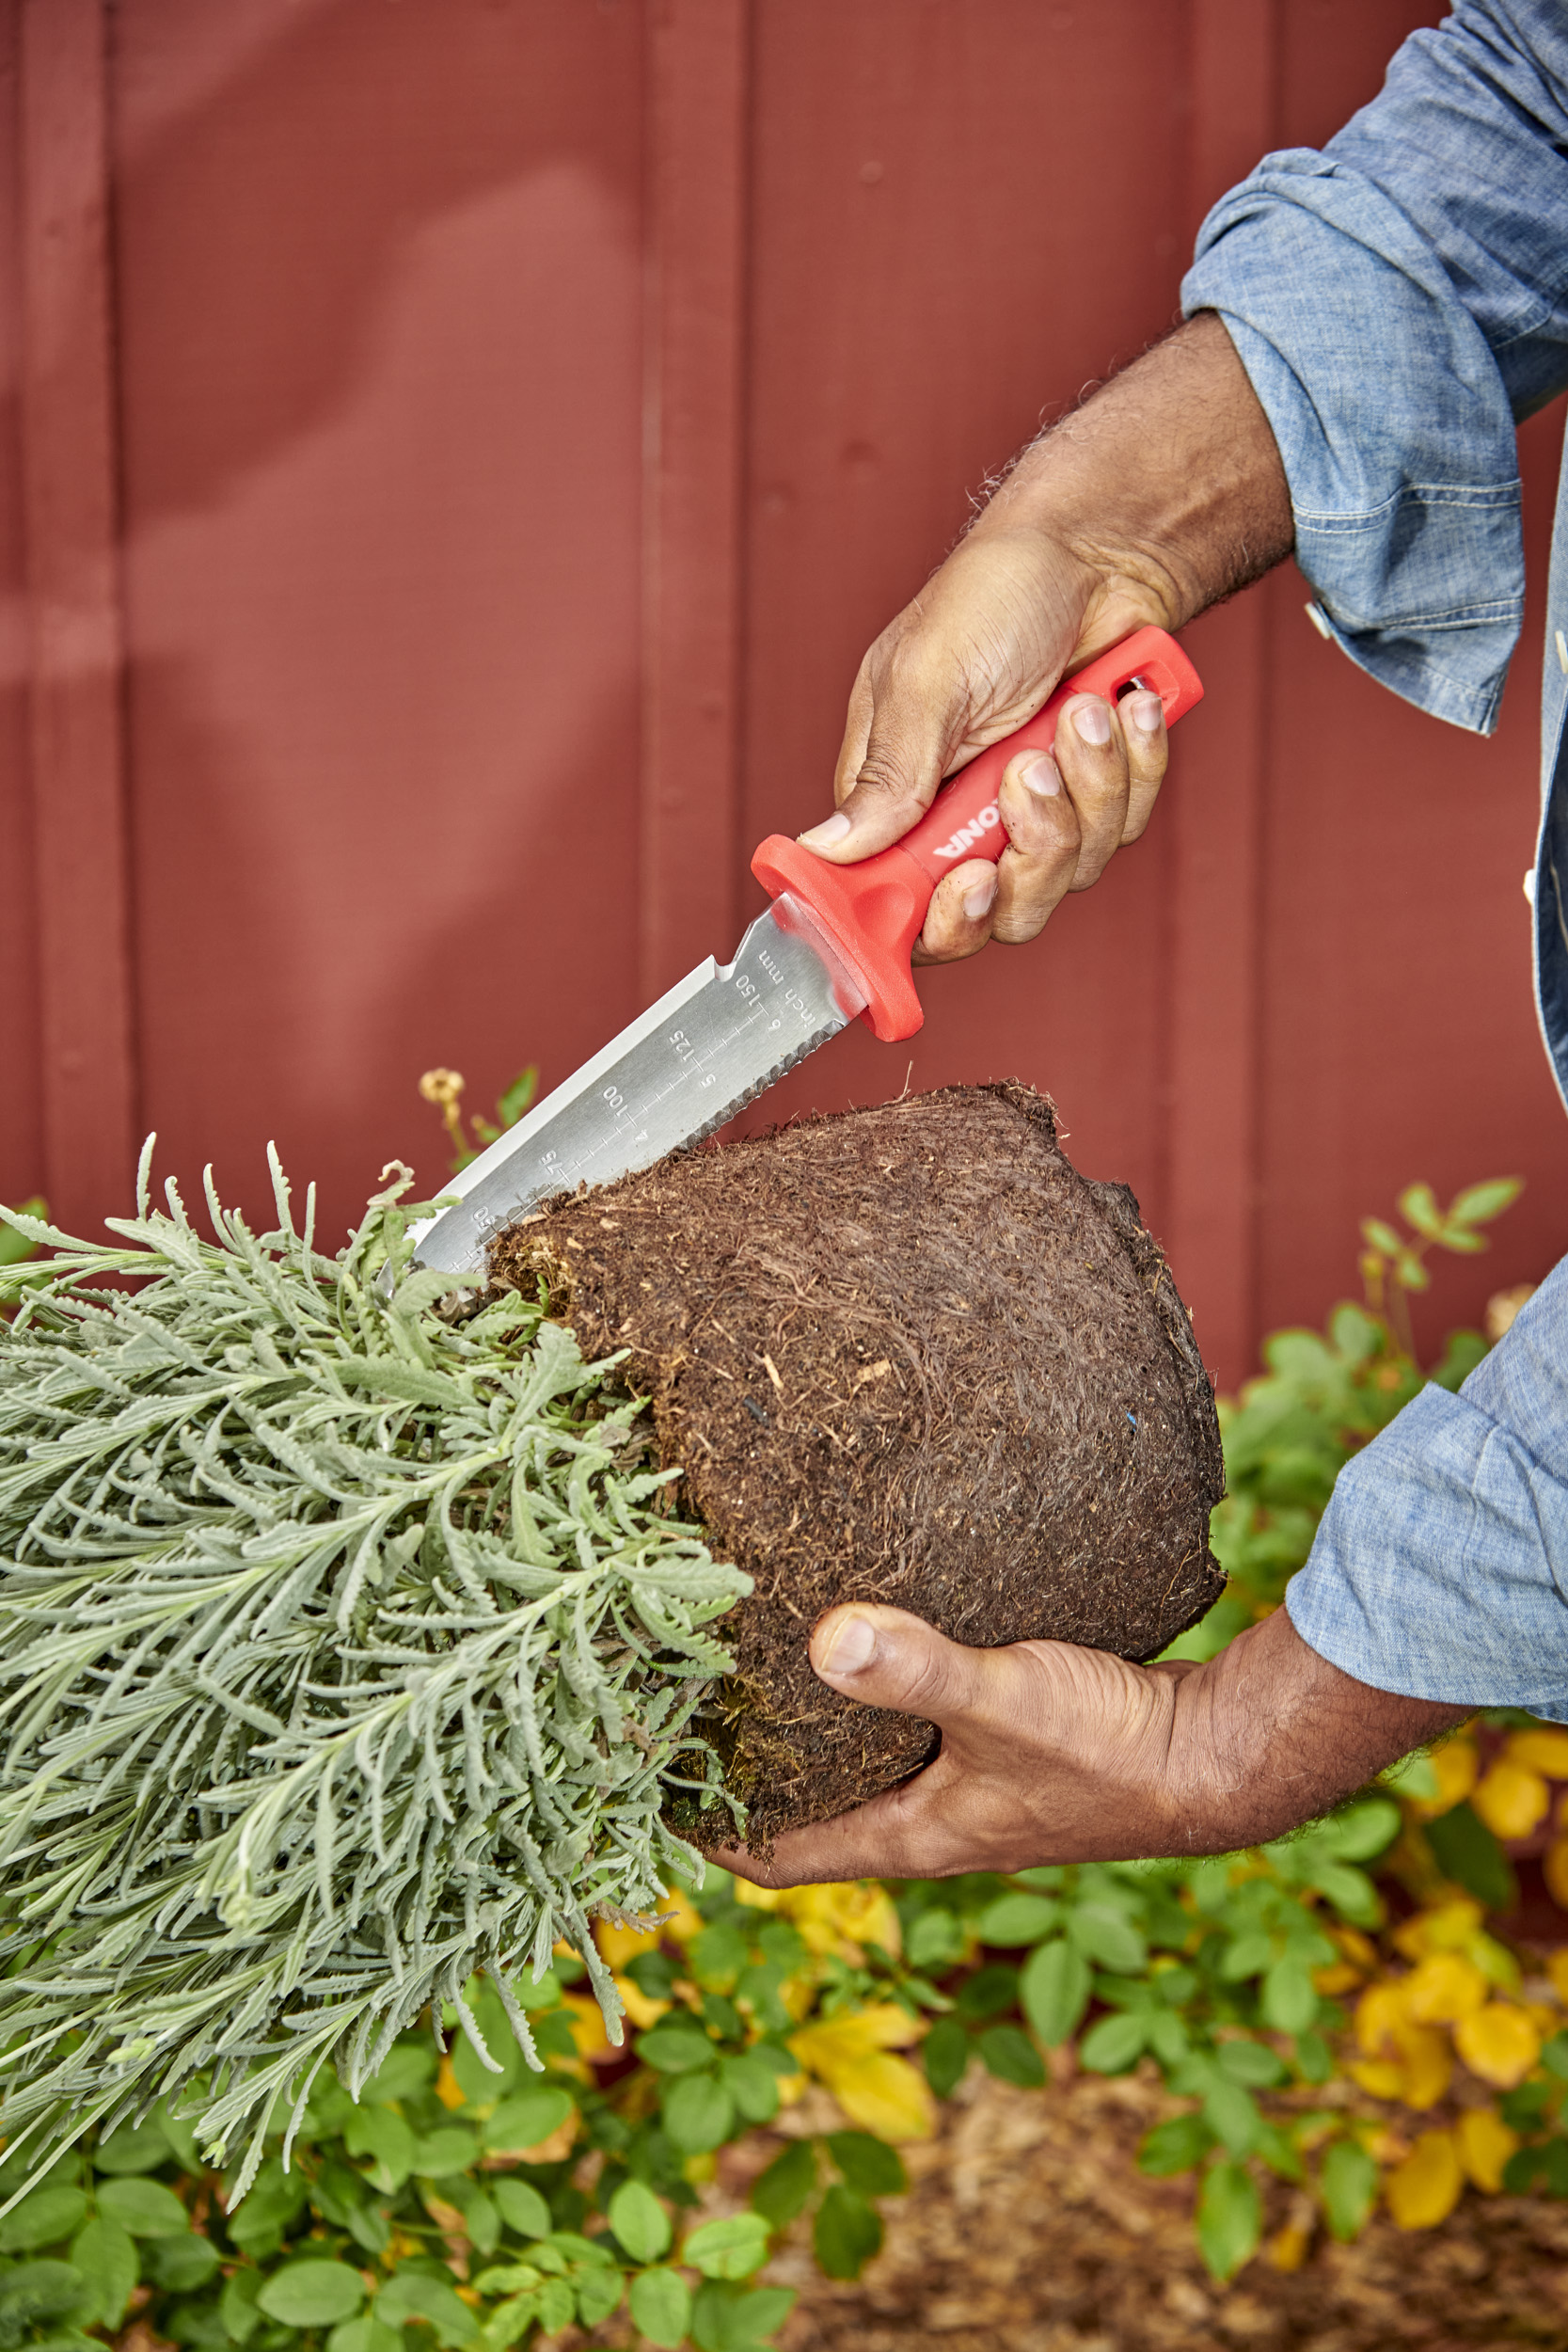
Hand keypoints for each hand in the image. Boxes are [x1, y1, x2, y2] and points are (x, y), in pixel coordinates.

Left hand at [714, 1601, 1465, 1887]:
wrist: (1219, 1759)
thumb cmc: (1113, 1749)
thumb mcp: (1006, 1701)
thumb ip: (920, 1669)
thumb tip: (824, 1637)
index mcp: (910, 1838)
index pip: (777, 1855)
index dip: (705, 1829)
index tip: (637, 1787)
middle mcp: (931, 1825)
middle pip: (808, 1811)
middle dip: (745, 1771)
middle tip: (680, 1705)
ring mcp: (970, 1792)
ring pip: (861, 1769)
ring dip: (809, 1734)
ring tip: (750, 1664)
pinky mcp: (1005, 1750)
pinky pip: (911, 1732)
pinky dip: (873, 1699)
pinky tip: (866, 1635)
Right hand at [792, 313, 1293, 964]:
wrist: (1098, 554)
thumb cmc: (994, 598)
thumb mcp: (926, 677)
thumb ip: (886, 773)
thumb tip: (829, 851)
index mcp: (895, 800)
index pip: (898, 907)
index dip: (937, 921)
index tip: (971, 884)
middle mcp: (958, 823)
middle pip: (997, 914)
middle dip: (1032, 849)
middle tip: (1033, 772)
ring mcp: (1031, 818)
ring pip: (1068, 874)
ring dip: (1089, 787)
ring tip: (1082, 708)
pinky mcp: (1094, 804)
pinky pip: (1123, 829)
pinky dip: (1132, 765)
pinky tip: (1122, 705)